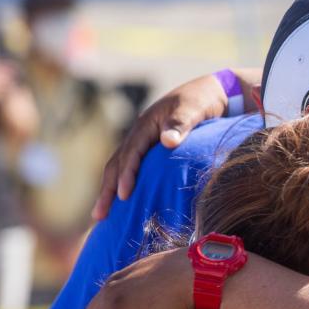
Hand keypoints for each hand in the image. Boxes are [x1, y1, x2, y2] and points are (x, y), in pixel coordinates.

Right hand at [91, 74, 227, 219]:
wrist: (210, 93)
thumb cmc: (202, 101)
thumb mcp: (194, 109)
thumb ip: (182, 124)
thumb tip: (168, 141)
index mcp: (147, 124)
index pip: (131, 153)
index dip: (127, 174)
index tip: (124, 195)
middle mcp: (139, 133)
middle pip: (117, 163)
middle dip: (107, 189)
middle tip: (99, 216)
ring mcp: (143, 141)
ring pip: (120, 167)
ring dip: (109, 190)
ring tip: (101, 215)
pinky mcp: (150, 148)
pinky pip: (132, 168)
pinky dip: (122, 183)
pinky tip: (121, 202)